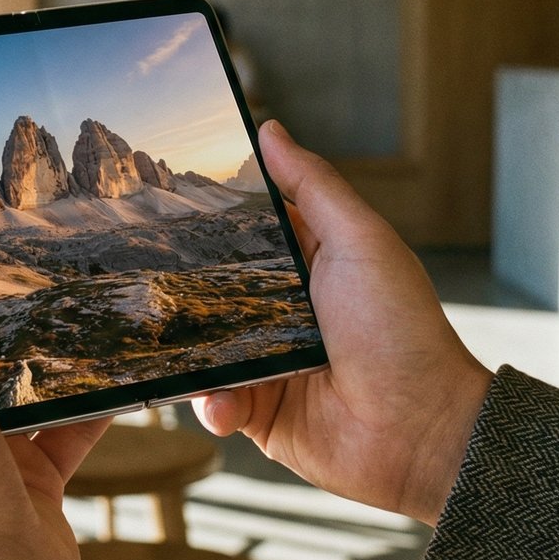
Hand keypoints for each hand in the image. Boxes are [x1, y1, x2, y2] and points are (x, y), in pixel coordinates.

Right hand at [192, 120, 490, 525]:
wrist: (420, 431)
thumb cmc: (400, 330)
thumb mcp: (360, 241)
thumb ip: (313, 185)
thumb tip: (270, 129)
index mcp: (308, 264)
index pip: (248, 231)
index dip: (211, 215)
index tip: (162, 195)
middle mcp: (283, 311)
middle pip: (214, 288)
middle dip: (180, 286)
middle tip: (138, 275)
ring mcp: (267, 363)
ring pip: (204, 346)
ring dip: (188, 351)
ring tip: (178, 349)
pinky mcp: (260, 413)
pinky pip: (214, 402)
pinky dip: (211, 403)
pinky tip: (223, 401)